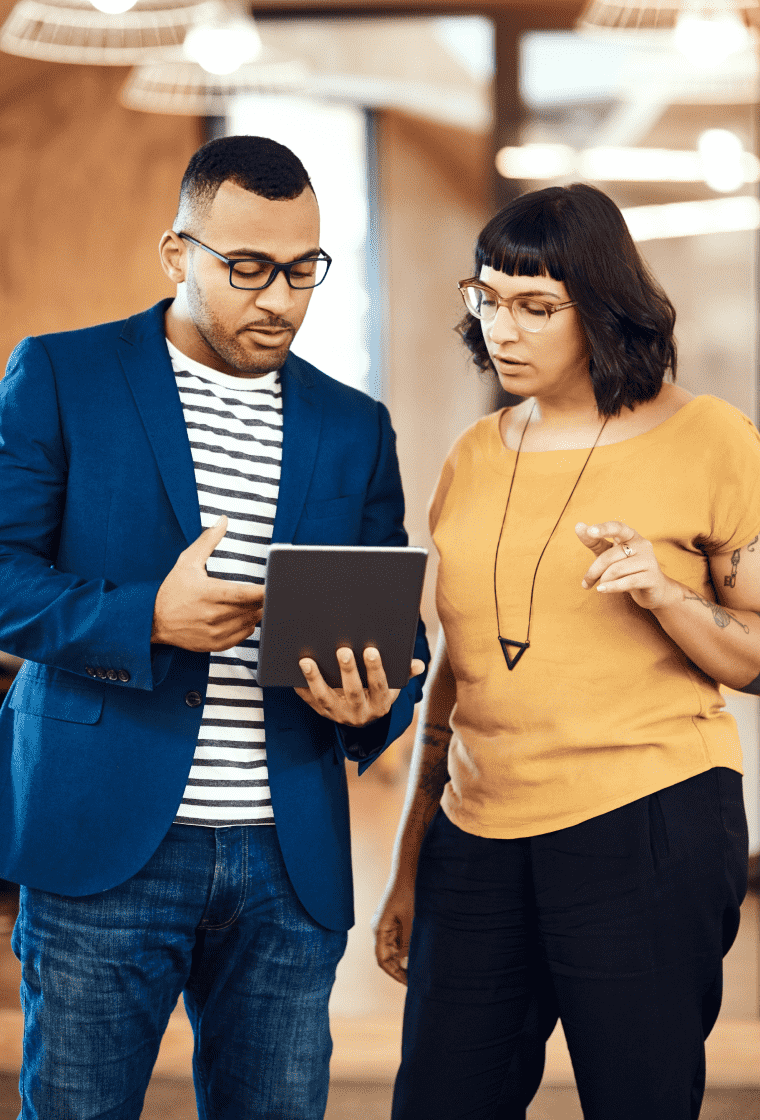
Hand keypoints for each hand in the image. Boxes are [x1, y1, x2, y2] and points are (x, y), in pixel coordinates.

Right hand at [151, 516, 263, 650]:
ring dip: (257, 611)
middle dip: (263, 599)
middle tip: (270, 590)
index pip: (245, 594)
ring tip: (255, 601)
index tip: (276, 585)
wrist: (153, 620)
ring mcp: (215, 632)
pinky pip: (244, 635)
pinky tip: (242, 615)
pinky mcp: (215, 644)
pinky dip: (248, 624)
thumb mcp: (187, 561)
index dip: (264, 591)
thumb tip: (223, 520)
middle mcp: (213, 615)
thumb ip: (208, 540)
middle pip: (252, 608)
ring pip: (250, 622)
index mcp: (209, 593)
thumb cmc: (172, 590)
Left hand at [295, 647, 424, 726]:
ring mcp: (339, 715)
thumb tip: (419, 664)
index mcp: (381, 704)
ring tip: (307, 661)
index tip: (371, 650)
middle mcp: (360, 713)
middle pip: (353, 692)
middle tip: (342, 649)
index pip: (380, 687)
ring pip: (326, 698)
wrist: (362, 719)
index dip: (376, 670)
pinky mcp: (322, 713)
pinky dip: (301, 688)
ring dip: (315, 679)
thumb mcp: (394, 687)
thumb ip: (405, 674)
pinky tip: (293, 673)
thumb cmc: (378, 693)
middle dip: (348, 671)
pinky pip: (309, 702)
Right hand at [372, 878, 414, 985]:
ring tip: (422, 967)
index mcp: (380, 929)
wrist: (408, 869)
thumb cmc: (408, 891)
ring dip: (406, 958)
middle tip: (418, 979)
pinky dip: (409, 947)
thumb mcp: (412, 920)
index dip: (394, 974)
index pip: (383, 960)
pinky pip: (400, 938)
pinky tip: (422, 951)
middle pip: (388, 956)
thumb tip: (409, 963)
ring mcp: (388, 923)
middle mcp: (381, 928)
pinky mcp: (396, 918)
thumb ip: (409, 942)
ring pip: (395, 948)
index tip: (409, 983)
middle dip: (401, 968)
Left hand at [576, 520, 681, 610]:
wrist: (654, 590)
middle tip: (585, 582)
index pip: (617, 528)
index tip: (589, 531)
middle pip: (610, 556)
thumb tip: (578, 526)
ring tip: (600, 586)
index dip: (603, 529)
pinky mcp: (652, 578)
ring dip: (603, 580)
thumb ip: (594, 541)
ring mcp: (649, 561)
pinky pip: (627, 582)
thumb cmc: (627, 569)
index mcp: (631, 535)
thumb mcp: (609, 554)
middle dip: (594, 570)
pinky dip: (611, 587)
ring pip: (617, 570)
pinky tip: (601, 590)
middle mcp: (643, 544)